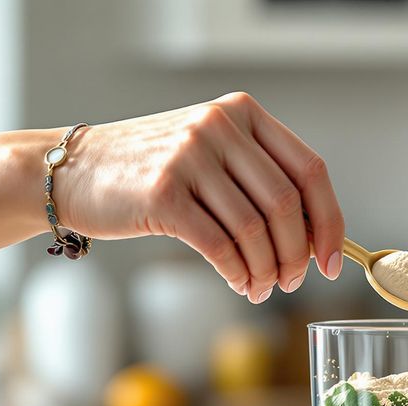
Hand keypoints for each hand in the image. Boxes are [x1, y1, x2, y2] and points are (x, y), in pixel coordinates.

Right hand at [54, 93, 344, 303]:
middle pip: (286, 204)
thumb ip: (258, 179)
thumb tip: (314, 238)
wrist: (75, 171)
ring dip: (266, 271)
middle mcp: (219, 127)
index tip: (332, 261)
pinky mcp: (163, 193)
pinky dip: (237, 273)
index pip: (310, 170)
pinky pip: (219, 245)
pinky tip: (238, 283)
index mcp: (242, 113)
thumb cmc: (151, 172)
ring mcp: (190, 157)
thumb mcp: (211, 154)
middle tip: (291, 282)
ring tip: (260, 289)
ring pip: (254, 230)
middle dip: (296, 256)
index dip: (330, 222)